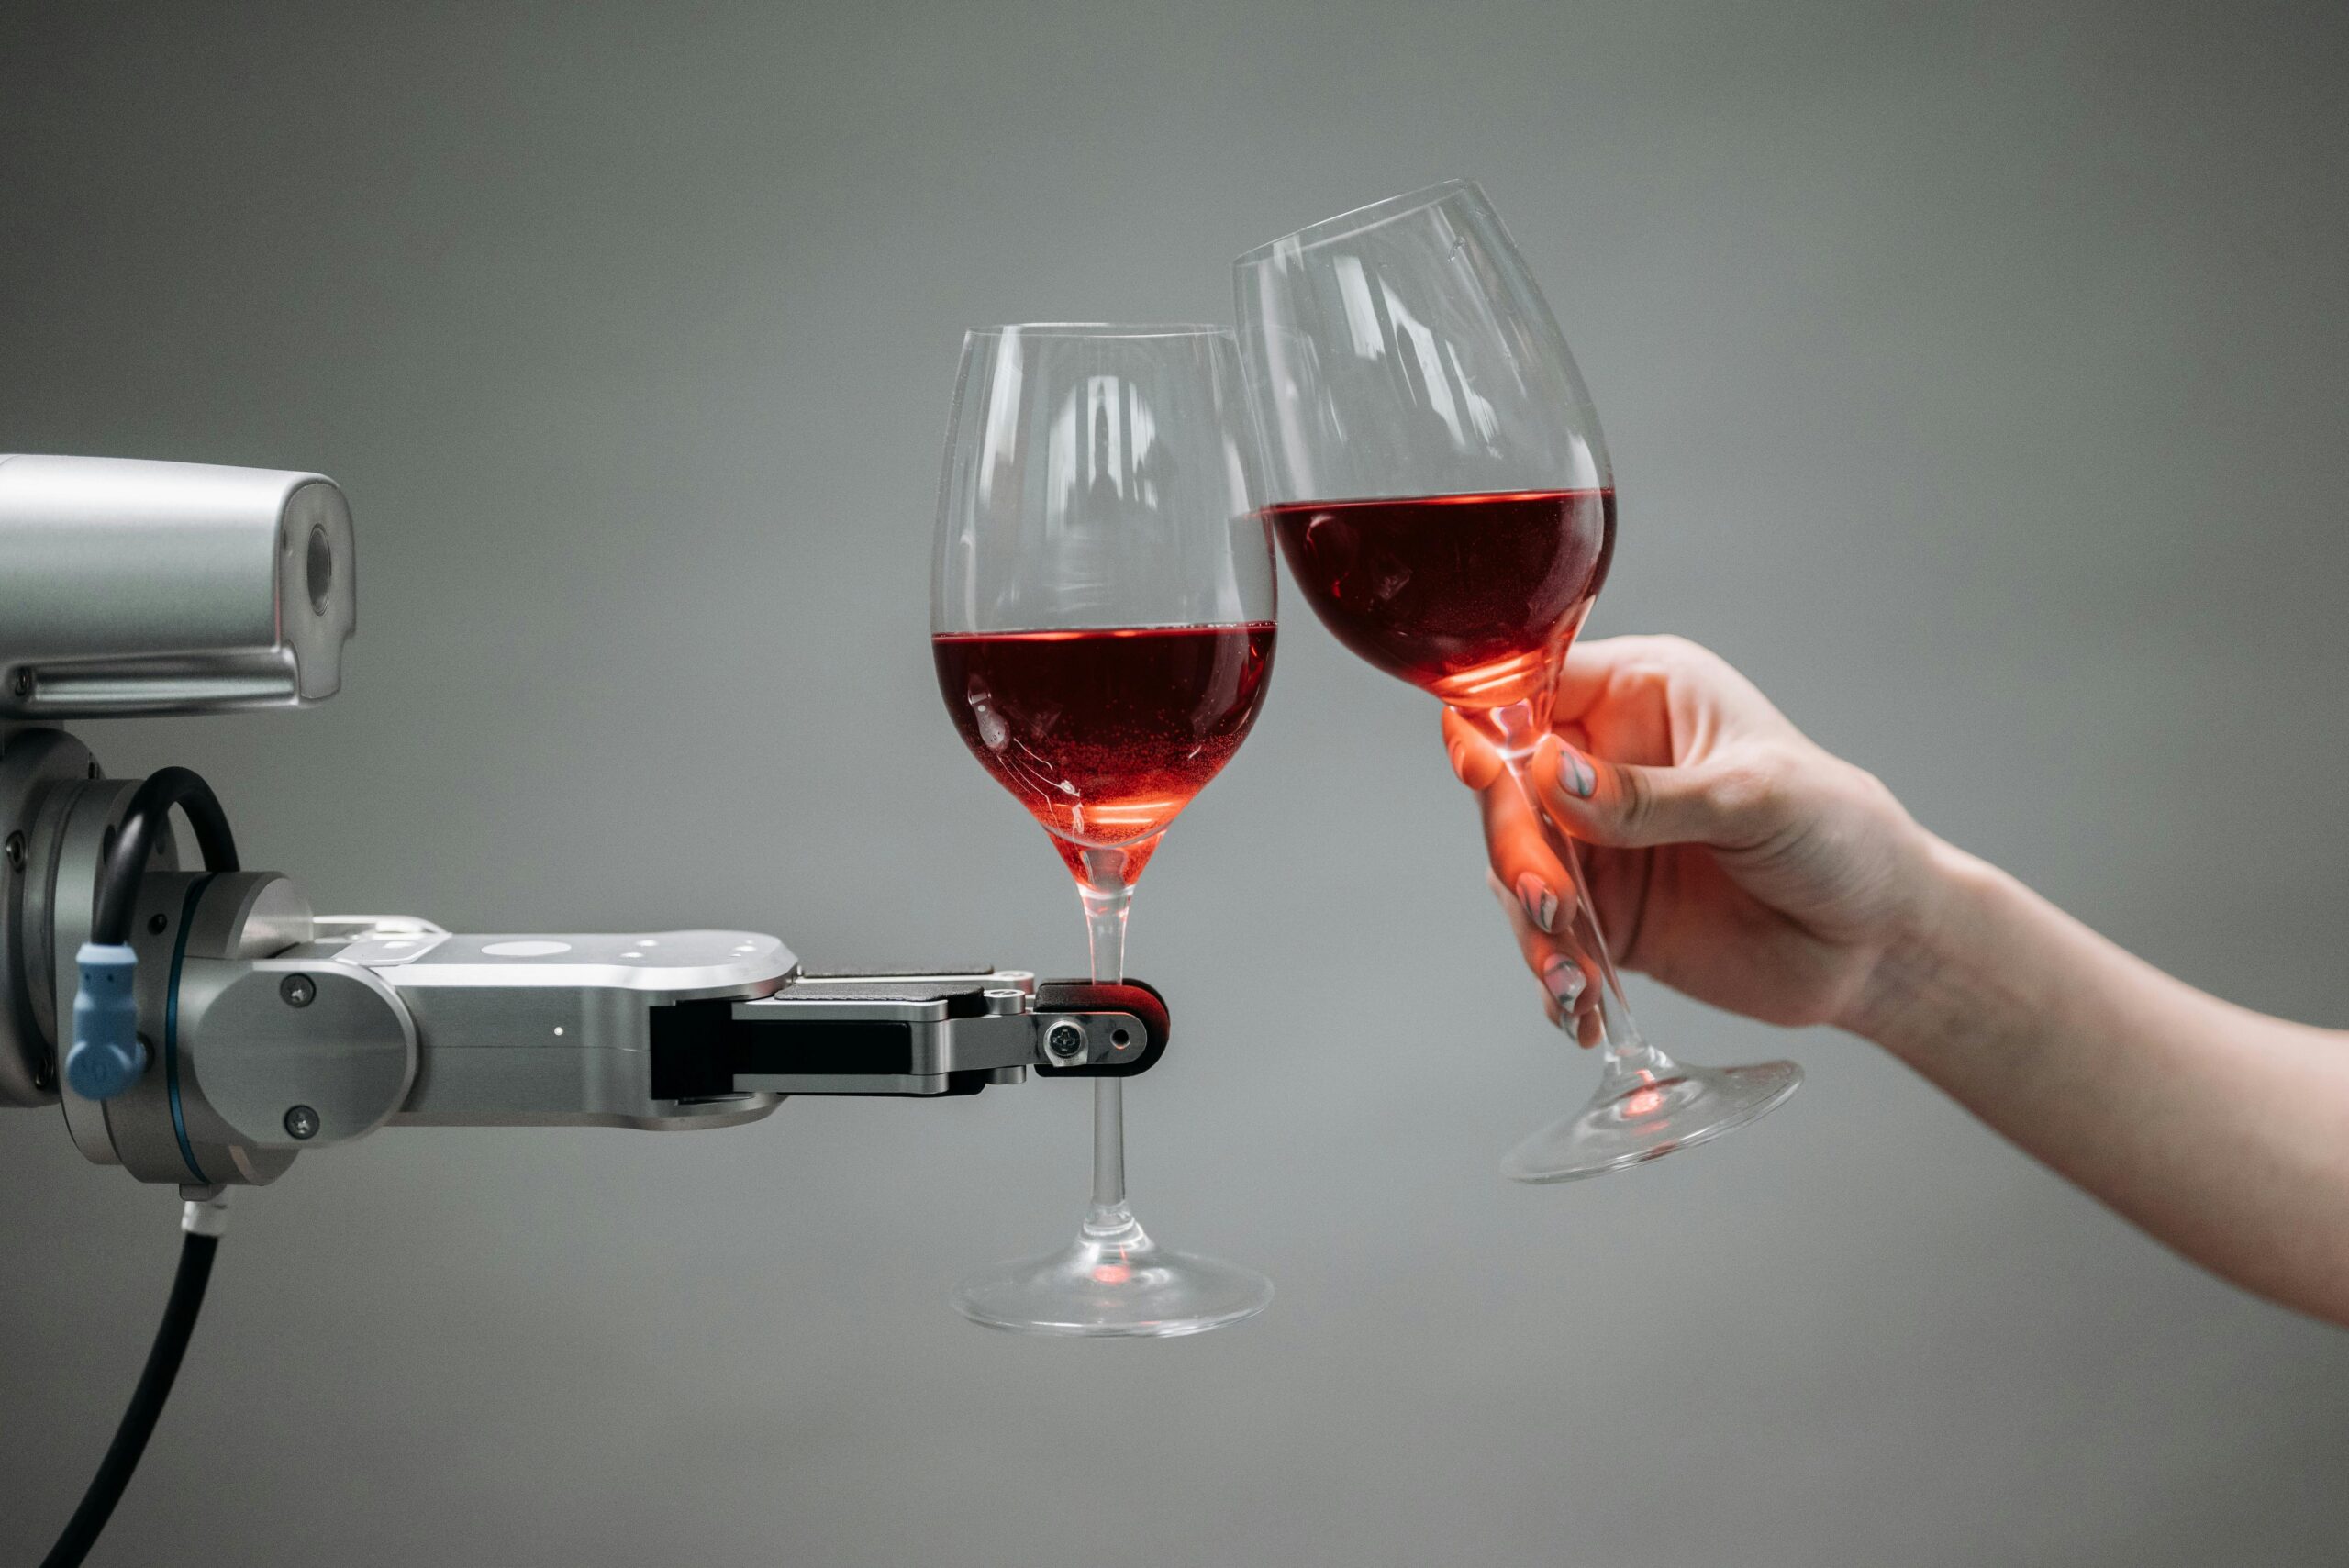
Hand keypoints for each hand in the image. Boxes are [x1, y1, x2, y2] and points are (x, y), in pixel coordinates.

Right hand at [1446, 635, 1938, 1035]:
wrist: (1881, 942)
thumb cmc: (1841, 836)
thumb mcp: (1752, 798)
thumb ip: (1645, 795)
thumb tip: (1543, 772)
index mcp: (1641, 696)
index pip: (1531, 688)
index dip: (1493, 722)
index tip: (1481, 769)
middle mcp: (1604, 763)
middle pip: (1506, 788)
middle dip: (1518, 848)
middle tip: (1554, 901)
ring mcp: (1600, 842)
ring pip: (1514, 868)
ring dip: (1531, 925)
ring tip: (1571, 977)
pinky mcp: (1605, 916)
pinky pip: (1547, 937)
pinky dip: (1552, 975)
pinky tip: (1580, 1009)